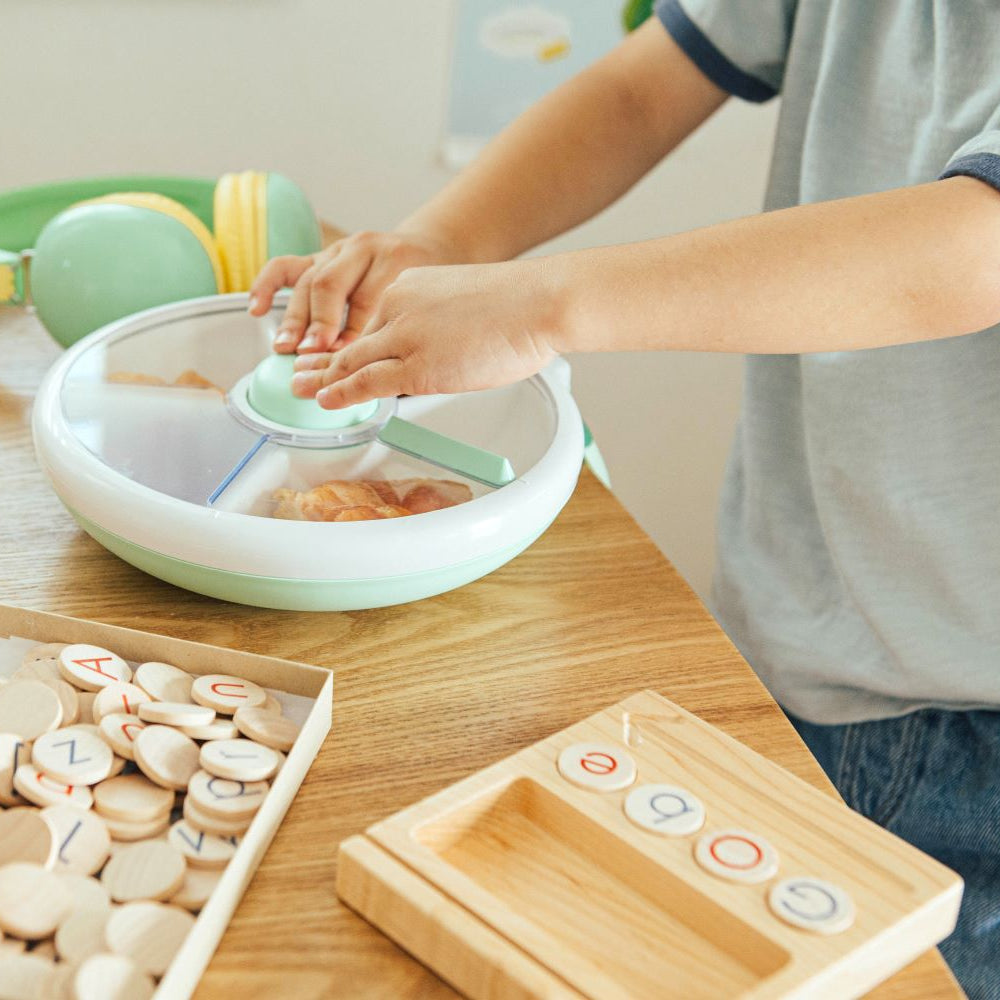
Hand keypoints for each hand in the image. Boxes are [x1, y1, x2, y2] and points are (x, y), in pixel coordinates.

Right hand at [247, 229, 463, 353]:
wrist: (428, 250)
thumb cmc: (426, 290)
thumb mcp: (427, 309)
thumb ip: (403, 335)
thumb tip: (379, 378)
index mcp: (395, 260)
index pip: (368, 299)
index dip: (353, 332)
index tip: (345, 360)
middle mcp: (362, 252)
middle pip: (332, 286)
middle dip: (320, 322)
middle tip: (311, 351)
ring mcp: (337, 252)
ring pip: (308, 280)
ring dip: (295, 317)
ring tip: (287, 346)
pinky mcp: (318, 257)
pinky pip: (285, 267)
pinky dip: (267, 286)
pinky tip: (257, 308)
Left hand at [290, 260, 563, 408]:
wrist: (537, 301)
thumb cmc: (517, 305)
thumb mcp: (462, 301)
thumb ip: (439, 322)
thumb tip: (441, 350)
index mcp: (409, 287)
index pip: (369, 321)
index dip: (345, 343)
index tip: (332, 354)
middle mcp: (398, 306)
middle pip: (350, 340)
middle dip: (321, 361)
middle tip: (301, 372)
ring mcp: (405, 336)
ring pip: (350, 362)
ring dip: (322, 379)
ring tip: (301, 391)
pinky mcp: (417, 365)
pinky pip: (367, 382)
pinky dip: (342, 394)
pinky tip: (328, 401)